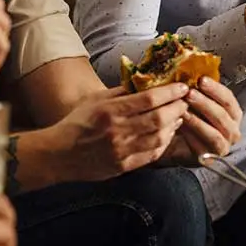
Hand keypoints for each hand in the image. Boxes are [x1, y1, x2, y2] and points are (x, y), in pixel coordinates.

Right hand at [45, 83, 188, 180]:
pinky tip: (167, 134)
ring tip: (178, 116)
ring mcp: (121, 150)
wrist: (60, 154)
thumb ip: (120, 91)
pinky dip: (164, 143)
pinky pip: (152, 154)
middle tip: (185, 101)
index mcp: (110, 110)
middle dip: (177, 108)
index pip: (148, 99)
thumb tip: (144, 79)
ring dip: (174, 126)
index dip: (169, 92)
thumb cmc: (77, 123)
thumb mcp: (95, 100)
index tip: (181, 87)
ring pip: (159, 137)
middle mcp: (117, 131)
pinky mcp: (123, 166)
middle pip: (158, 118)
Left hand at [163, 77, 242, 162]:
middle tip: (189, 93)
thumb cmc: (189, 117)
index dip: (216, 89)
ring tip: (183, 111)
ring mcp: (223, 146)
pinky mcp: (210, 158)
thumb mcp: (195, 101)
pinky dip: (191, 137)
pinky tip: (180, 127)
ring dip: (198, 121)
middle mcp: (233, 130)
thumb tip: (190, 72)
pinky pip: (203, 148)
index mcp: (233, 113)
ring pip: (215, 134)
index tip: (201, 79)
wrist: (176, 142)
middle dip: (205, 103)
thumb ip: (197, 89)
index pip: (229, 99)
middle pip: (223, 116)